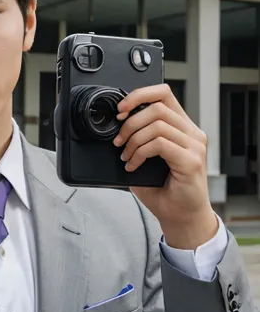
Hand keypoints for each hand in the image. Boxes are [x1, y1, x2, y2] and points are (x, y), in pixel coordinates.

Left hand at [114, 84, 217, 248]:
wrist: (182, 218)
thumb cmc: (166, 191)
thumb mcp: (147, 159)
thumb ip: (139, 140)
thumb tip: (117, 129)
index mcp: (182, 128)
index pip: (163, 94)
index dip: (139, 95)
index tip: (121, 109)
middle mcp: (192, 133)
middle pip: (158, 107)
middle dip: (130, 123)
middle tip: (119, 141)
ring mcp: (194, 146)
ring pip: (157, 125)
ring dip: (133, 140)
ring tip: (126, 156)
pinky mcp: (191, 161)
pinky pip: (159, 144)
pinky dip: (140, 154)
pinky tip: (133, 166)